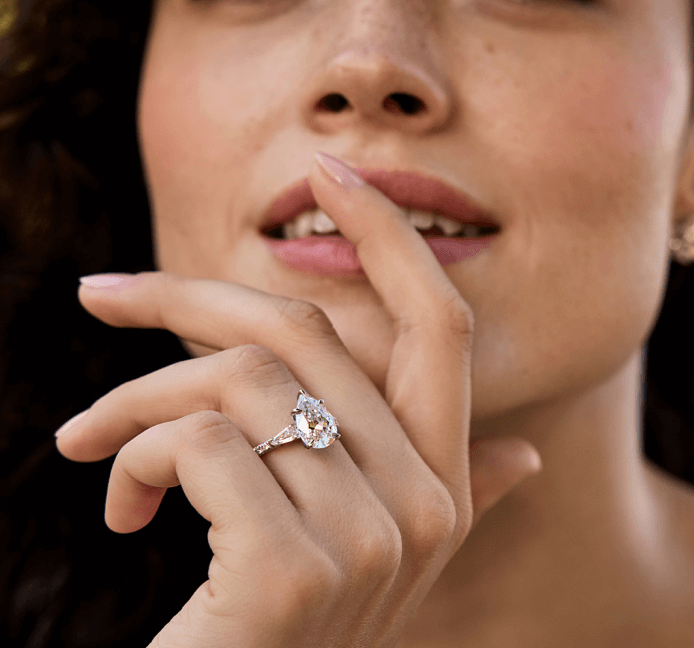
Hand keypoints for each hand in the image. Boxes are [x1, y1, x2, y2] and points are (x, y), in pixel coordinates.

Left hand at [55, 154, 540, 647]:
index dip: (389, 235)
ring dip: (135, 401)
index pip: (440, 323)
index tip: (325, 170)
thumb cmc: (281, 626)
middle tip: (100, 293)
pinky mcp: (296, 569)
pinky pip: (196, 442)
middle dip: (184, 298)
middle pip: (305, 329)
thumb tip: (526, 458)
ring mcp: (371, 537)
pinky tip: (116, 509)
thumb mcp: (366, 556)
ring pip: (237, 379)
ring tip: (89, 444)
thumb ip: (455, 496)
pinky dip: (128, 456)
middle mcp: (425, 503)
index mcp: (441, 483)